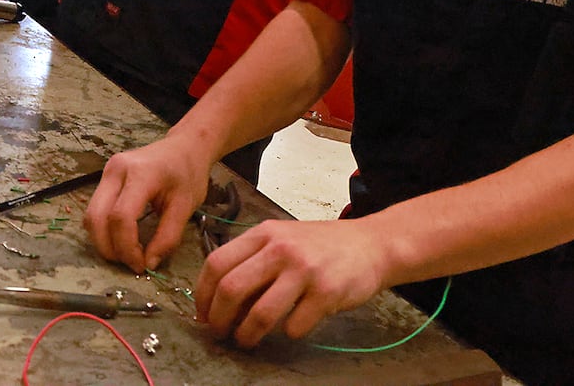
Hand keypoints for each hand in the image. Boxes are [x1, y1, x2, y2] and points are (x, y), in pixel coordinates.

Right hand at [83, 139, 212, 272]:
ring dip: (104, 241)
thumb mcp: (186, 206)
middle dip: (110, 248)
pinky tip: (122, 238)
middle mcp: (116, 170)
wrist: (185, 146)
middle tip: (131, 263)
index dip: (126, 247)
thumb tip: (148, 264)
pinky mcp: (105, 178)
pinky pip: (95, 210)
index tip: (141, 265)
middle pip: (97, 218)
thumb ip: (167, 237)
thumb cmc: (188, 173)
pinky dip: (103, 230)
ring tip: (127, 253)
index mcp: (141, 173)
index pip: (121, 217)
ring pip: (91, 216)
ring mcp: (107, 172)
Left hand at [195, 219, 388, 346]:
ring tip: (247, 340)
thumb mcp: (283, 239)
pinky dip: (288, 333)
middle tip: (220, 333)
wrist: (371, 244)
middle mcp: (281, 248)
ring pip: (260, 314)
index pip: (216, 263)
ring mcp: (304, 270)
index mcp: (264, 233)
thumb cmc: (322, 246)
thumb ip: (253, 260)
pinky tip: (293, 326)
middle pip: (231, 290)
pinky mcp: (326, 292)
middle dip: (219, 320)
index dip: (202, 295)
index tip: (203, 314)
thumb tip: (218, 300)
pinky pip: (294, 326)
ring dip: (247, 335)